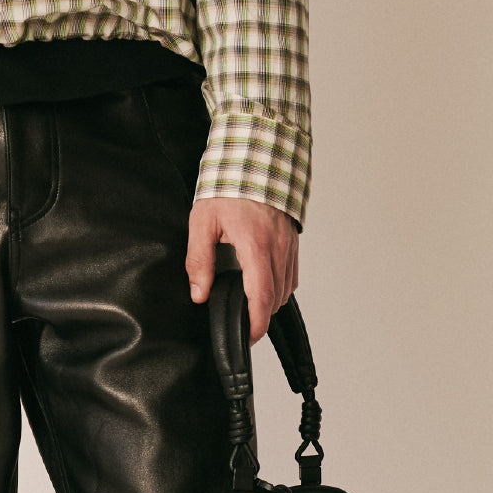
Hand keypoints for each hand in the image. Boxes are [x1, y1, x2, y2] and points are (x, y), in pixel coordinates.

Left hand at [185, 198, 298, 342]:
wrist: (257, 155)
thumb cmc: (229, 184)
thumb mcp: (203, 222)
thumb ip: (199, 261)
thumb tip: (199, 293)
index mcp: (256, 246)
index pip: (262, 298)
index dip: (256, 324)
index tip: (246, 337)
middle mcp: (279, 248)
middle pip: (276, 299)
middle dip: (260, 318)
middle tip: (242, 326)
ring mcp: (289, 244)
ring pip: (286, 289)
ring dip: (270, 303)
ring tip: (250, 308)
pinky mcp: (293, 240)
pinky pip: (291, 274)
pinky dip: (280, 287)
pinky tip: (263, 286)